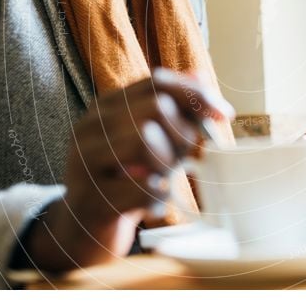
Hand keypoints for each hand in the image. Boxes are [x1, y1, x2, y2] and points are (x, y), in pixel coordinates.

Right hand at [18, 67, 234, 271]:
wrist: (80, 230)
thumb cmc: (123, 181)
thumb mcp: (149, 141)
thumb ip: (173, 110)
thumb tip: (199, 75)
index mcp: (107, 106)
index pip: (158, 81)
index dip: (197, 95)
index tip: (224, 114)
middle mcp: (90, 126)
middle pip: (156, 107)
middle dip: (183, 135)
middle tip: (181, 161)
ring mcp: (84, 161)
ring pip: (145, 140)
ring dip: (168, 164)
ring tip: (162, 181)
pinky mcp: (91, 198)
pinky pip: (142, 187)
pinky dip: (159, 198)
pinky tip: (154, 204)